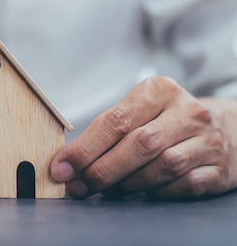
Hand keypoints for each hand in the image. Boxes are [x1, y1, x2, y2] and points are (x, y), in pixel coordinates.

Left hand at [50, 76, 236, 197]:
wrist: (224, 129)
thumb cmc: (166, 120)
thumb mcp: (139, 111)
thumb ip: (107, 130)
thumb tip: (68, 160)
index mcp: (159, 91)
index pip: (115, 121)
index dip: (85, 148)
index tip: (62, 166)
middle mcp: (187, 112)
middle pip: (138, 144)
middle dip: (101, 170)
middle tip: (78, 186)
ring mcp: (207, 140)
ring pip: (161, 166)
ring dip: (127, 184)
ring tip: (106, 189)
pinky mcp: (219, 168)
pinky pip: (183, 185)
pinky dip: (157, 192)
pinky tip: (141, 193)